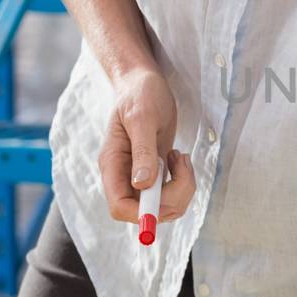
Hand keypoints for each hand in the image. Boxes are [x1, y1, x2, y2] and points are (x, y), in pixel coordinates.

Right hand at [98, 67, 195, 225]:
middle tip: (182, 166)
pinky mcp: (155, 172)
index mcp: (113, 165)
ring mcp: (139, 176)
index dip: (143, 213)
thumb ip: (143, 152)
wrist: (144, 83)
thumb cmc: (140, 94)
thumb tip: (142, 184)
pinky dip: (183, 181)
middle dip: (172, 197)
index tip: (167, 199)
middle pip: (145, 211)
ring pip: (163, 205)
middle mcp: (124, 176)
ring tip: (181, 157)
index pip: (120, 207)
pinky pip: (171, 193)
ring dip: (181, 188)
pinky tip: (179, 157)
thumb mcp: (142, 118)